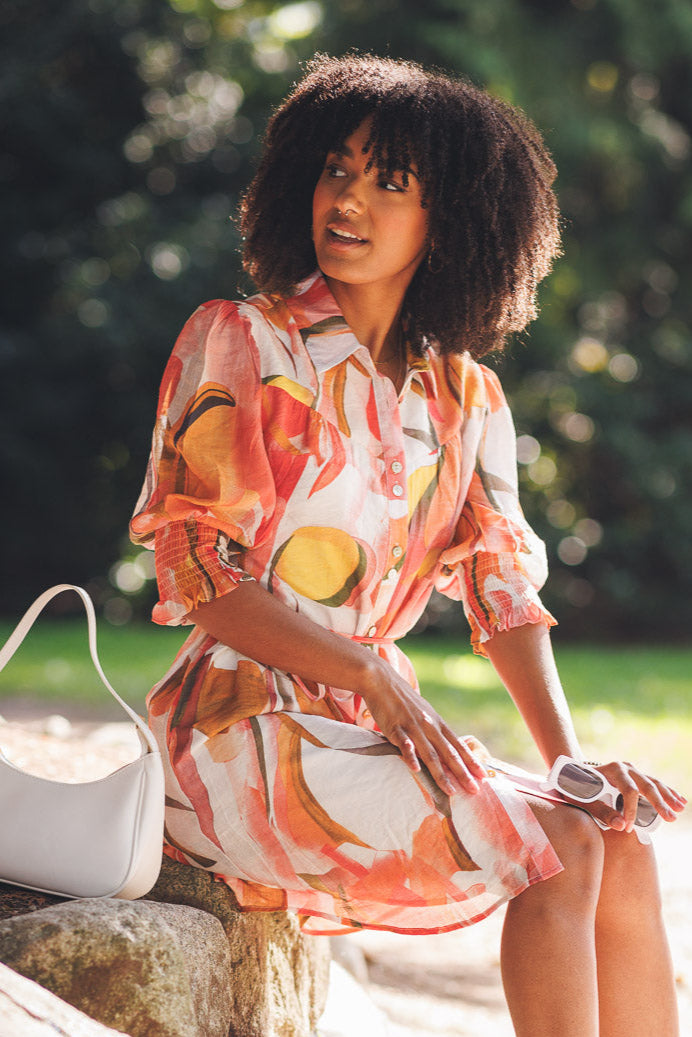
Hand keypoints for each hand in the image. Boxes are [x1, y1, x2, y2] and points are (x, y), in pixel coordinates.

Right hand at [360, 657, 486, 795]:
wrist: (381, 680)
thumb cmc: (403, 699)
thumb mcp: (424, 712)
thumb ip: (433, 729)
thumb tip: (445, 745)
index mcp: (437, 723)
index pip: (458, 745)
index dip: (471, 761)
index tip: (483, 776)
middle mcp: (429, 725)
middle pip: (448, 753)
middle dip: (462, 773)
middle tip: (474, 790)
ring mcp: (412, 726)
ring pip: (429, 753)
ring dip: (440, 773)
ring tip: (450, 791)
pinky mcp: (395, 727)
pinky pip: (404, 744)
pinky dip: (410, 756)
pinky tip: (416, 769)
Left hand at [575, 760, 686, 832]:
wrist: (575, 772)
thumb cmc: (578, 787)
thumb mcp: (583, 799)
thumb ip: (600, 812)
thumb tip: (620, 825)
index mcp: (613, 770)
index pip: (629, 790)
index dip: (631, 810)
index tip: (628, 828)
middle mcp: (626, 768)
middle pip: (646, 785)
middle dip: (659, 802)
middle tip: (671, 818)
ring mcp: (633, 771)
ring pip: (654, 783)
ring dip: (668, 797)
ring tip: (680, 809)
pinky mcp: (637, 777)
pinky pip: (655, 784)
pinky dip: (667, 792)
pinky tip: (680, 800)